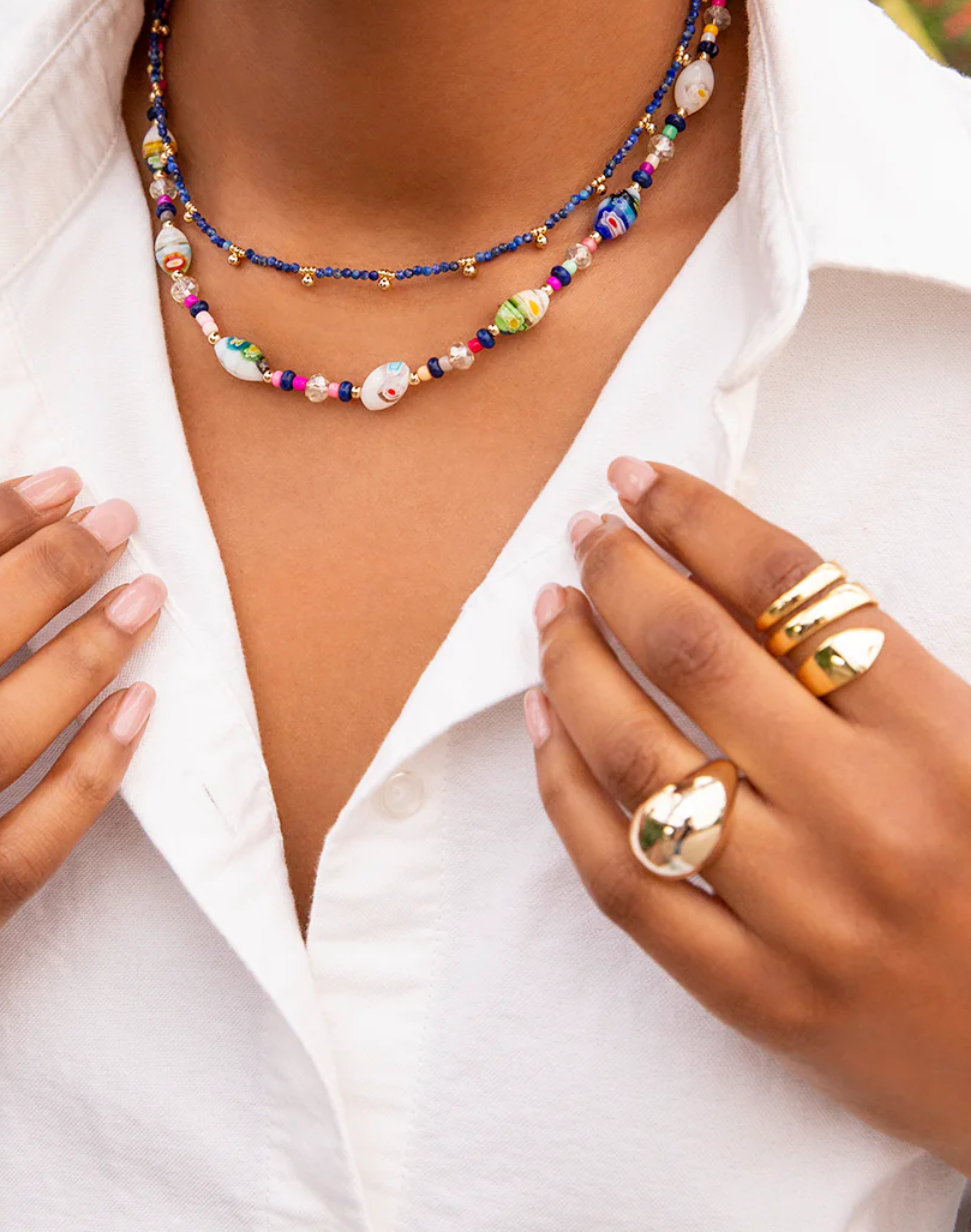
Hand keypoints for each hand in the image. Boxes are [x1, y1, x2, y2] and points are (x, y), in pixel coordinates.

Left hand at [527, 460, 970, 1173]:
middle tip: (585, 533)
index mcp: (939, 737)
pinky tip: (546, 728)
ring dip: (576, 665)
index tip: (639, 479)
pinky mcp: (755, 997)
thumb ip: (879, 665)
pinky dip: (565, 795)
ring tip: (552, 613)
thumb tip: (730, 563)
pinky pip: (625, 882)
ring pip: (638, 760)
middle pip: (695, 656)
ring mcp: (802, 915)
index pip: (783, 585)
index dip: (695, 515)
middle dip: (620, 573)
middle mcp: (864, 818)